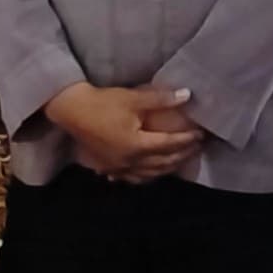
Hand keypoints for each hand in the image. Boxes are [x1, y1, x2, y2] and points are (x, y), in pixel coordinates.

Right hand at [45, 83, 203, 181]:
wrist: (71, 110)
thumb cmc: (103, 103)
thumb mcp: (133, 98)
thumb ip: (161, 99)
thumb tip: (187, 95)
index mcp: (138, 146)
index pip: (169, 145)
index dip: (187, 140)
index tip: (201, 134)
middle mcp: (130, 162)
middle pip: (162, 163)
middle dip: (182, 156)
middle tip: (196, 148)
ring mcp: (118, 167)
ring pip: (148, 174)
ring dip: (166, 168)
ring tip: (179, 161)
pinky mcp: (107, 166)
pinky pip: (131, 177)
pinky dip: (145, 175)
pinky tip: (149, 173)